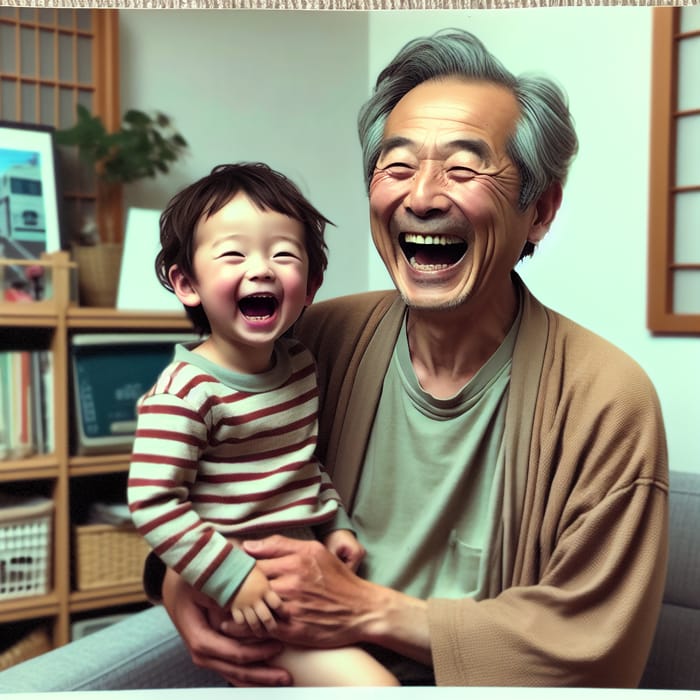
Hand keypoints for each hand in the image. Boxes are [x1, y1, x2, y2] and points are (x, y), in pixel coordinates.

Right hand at [161, 567, 290, 686]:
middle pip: (235, 670)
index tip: (278, 646)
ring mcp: (208, 655)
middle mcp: (203, 652)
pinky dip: (251, 673)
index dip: (257, 652)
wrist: (176, 586)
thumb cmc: (191, 582)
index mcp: (199, 637)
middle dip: (262, 676)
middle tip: (287, 677)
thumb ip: (225, 601)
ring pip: (235, 674)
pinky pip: (233, 668)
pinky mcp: (215, 653)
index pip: (232, 652)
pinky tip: (268, 675)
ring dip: (259, 679)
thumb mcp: (206, 586)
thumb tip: (246, 612)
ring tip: (283, 679)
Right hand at [230, 564, 282, 634]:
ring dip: (258, 630)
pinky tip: (245, 627)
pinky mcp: (234, 607)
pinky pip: (240, 620)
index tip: (287, 616)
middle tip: (275, 631)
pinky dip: (242, 625)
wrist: (228, 568)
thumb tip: (277, 582)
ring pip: (253, 622)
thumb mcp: (261, 572)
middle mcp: (256, 600)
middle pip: (266, 617)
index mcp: (264, 589)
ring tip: (260, 634)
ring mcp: (245, 605)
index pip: (277, 604)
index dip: (284, 612)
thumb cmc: (246, 567)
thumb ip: (267, 582)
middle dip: (272, 626)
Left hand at [238, 535, 376, 648]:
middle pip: (250, 585)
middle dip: (238, 588)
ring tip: (230, 607)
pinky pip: (262, 629)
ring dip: (241, 609)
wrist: (362, 609)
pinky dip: (249, 628)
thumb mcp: (314, 550)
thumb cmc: (337, 578)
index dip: (240, 568)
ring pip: (253, 608)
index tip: (233, 572)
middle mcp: (291, 584)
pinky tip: (241, 625)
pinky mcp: (293, 632)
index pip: (253, 563)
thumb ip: (280, 545)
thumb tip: (248, 545)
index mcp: (295, 562)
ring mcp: (292, 609)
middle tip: (228, 591)